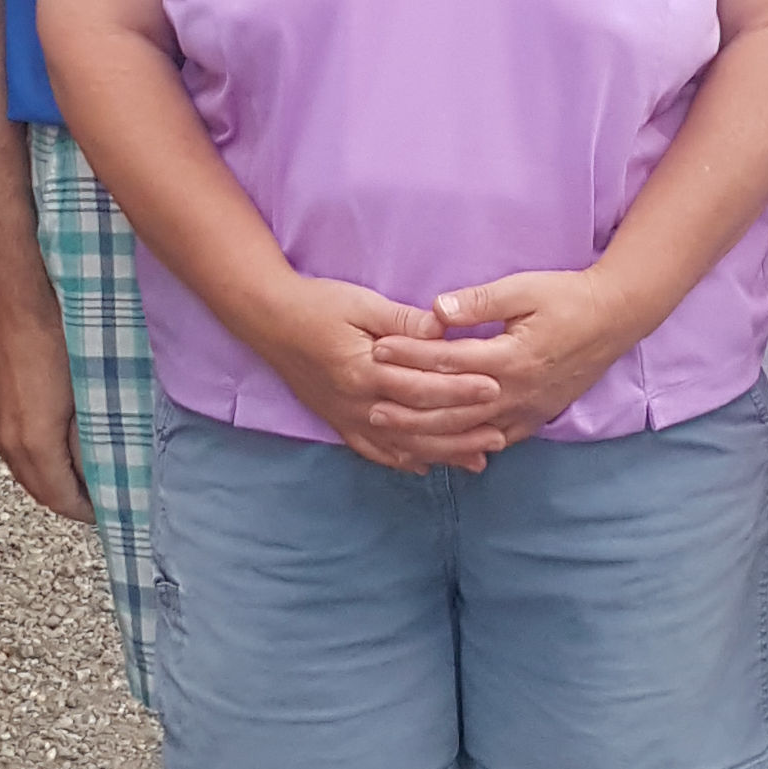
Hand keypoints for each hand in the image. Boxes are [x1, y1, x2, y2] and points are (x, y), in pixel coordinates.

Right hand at [0, 292, 92, 522]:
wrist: (16, 307)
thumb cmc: (54, 341)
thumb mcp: (85, 395)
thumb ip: (90, 438)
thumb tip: (101, 465)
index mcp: (35, 442)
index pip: (60, 497)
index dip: (85, 510)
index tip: (106, 511)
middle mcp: (9, 441)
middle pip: (39, 492)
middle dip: (67, 502)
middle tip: (96, 502)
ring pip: (23, 473)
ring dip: (49, 483)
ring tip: (78, 481)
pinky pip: (13, 453)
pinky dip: (34, 464)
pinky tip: (52, 453)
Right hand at [254, 278, 498, 471]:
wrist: (267, 319)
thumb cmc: (317, 304)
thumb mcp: (362, 303)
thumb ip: (403, 320)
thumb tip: (443, 328)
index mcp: (364, 370)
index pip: (422, 387)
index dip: (460, 389)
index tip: (495, 389)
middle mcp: (357, 402)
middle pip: (417, 424)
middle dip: (461, 432)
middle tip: (500, 436)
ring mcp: (346, 417)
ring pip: (400, 445)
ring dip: (440, 454)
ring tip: (476, 459)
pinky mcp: (337, 421)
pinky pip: (372, 450)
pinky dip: (400, 460)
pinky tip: (424, 466)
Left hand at [366, 268, 642, 447]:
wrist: (614, 319)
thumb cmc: (567, 297)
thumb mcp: (523, 289)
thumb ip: (479, 302)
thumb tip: (437, 310)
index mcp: (510, 356)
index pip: (448, 360)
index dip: (410, 356)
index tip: (378, 350)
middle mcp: (516, 391)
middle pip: (451, 405)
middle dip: (409, 405)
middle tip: (371, 405)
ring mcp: (526, 410)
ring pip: (469, 431)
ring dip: (429, 434)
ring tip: (395, 432)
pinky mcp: (535, 418)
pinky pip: (495, 441)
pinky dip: (465, 448)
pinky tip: (441, 452)